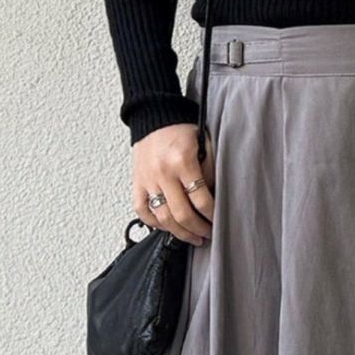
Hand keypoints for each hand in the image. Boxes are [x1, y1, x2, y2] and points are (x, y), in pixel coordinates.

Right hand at [133, 123, 215, 246]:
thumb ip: (209, 172)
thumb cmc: (181, 130)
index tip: (218, 221)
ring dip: (180, 233)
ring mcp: (147, 179)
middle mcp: (163, 172)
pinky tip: (168, 227)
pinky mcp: (137, 182)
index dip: (212, 216)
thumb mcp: (204, 145)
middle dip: (198, 229)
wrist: (154, 118)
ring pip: (163, 218)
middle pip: (182, 214)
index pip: (201, 200)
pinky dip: (155, 223)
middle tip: (207, 234)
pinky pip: (142, 211)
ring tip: (192, 237)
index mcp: (182, 161)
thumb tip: (212, 199)